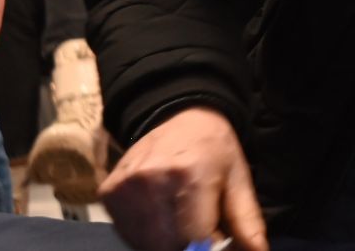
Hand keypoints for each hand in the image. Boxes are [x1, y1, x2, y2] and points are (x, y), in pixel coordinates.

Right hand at [101, 107, 266, 250]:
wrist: (181, 116)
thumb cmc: (215, 150)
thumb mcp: (239, 180)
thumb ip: (247, 222)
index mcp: (191, 175)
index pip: (195, 239)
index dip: (208, 247)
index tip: (216, 241)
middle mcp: (152, 181)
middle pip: (167, 246)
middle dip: (187, 247)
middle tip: (199, 230)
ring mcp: (125, 187)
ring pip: (144, 244)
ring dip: (164, 243)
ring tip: (180, 220)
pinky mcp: (108, 193)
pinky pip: (126, 233)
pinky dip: (145, 235)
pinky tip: (160, 214)